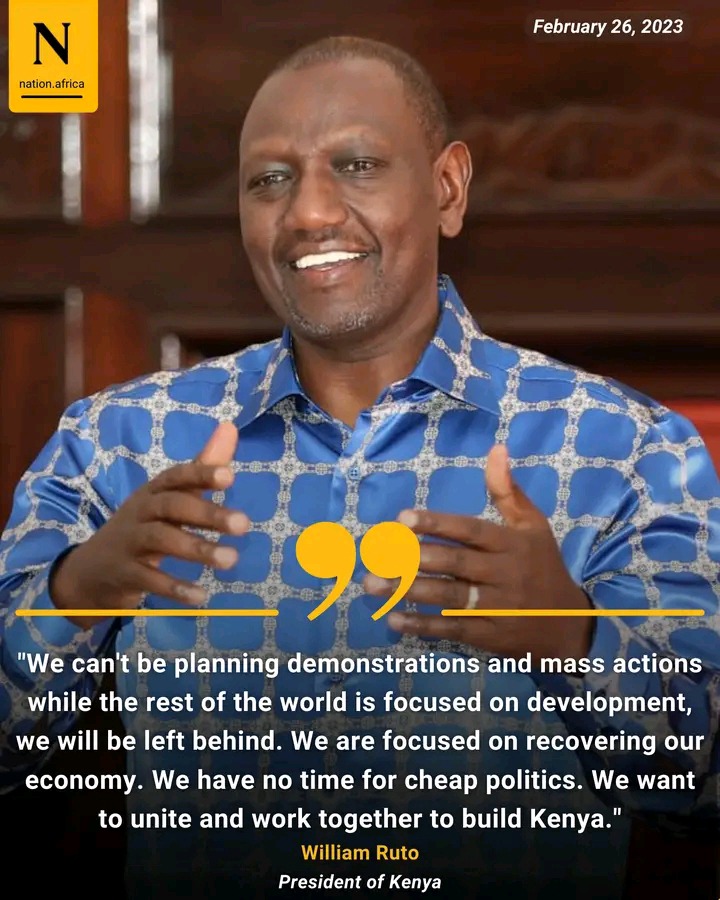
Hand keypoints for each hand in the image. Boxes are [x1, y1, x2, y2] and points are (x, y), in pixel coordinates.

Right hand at [51, 422, 247, 625]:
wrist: (91, 571)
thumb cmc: (143, 527)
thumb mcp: (170, 497)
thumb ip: (202, 467)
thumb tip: (230, 427)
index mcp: (154, 491)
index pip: (176, 476)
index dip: (201, 474)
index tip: (231, 476)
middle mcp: (140, 511)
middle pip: (171, 506)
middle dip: (207, 513)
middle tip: (244, 524)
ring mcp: (129, 542)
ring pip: (161, 540)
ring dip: (197, 549)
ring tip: (232, 560)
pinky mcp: (123, 573)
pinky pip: (149, 579)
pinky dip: (174, 588)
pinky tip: (201, 597)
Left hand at [364, 445, 591, 661]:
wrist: (569, 626)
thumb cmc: (543, 566)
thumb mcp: (533, 526)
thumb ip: (508, 491)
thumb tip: (496, 448)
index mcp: (512, 544)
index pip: (470, 531)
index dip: (437, 523)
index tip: (403, 518)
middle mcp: (504, 574)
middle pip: (455, 565)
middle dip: (414, 559)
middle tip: (377, 555)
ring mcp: (498, 608)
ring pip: (450, 597)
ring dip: (409, 591)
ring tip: (373, 584)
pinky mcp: (490, 636)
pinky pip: (453, 629)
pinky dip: (423, 626)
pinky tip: (393, 619)